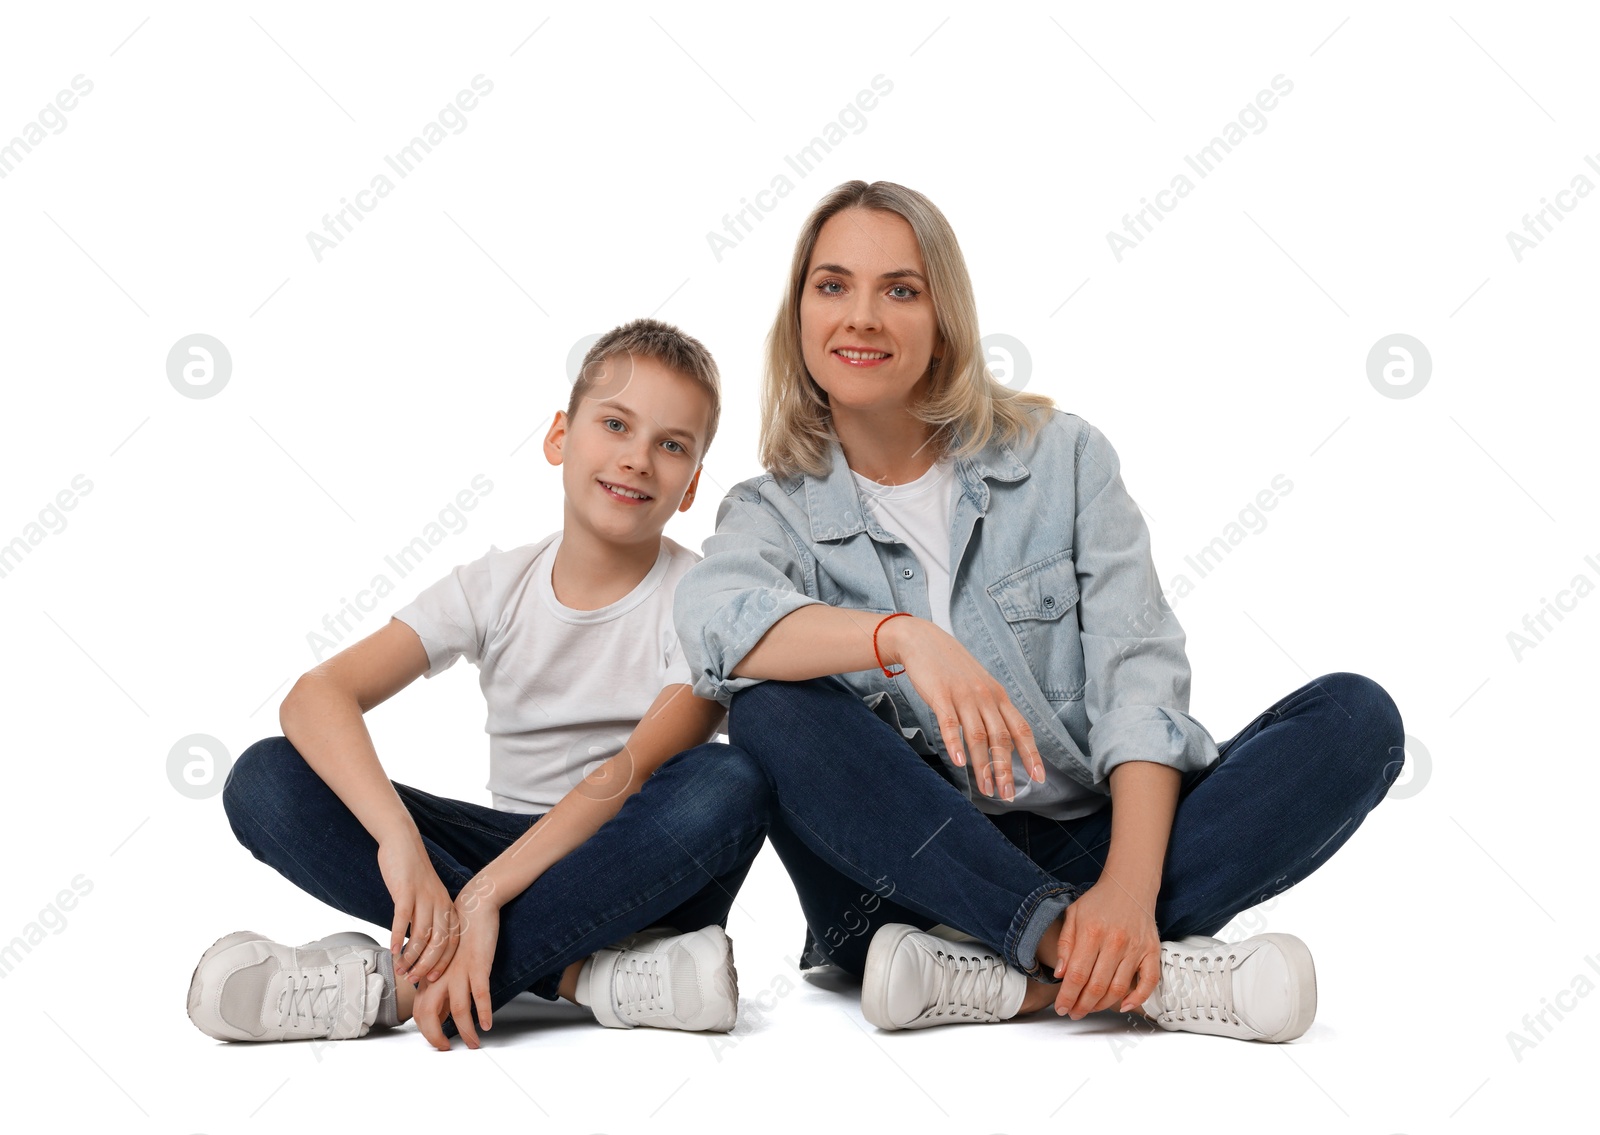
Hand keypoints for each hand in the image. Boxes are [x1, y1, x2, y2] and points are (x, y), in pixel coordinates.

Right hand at [376, 838, 459, 984]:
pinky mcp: (406, 890)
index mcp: (447, 906)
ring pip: (421, 934)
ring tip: (399, 968)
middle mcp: (439, 903)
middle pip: (439, 943)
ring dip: (410, 956)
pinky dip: (397, 936)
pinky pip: (403, 918)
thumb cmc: (412, 874)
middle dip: (426, 965)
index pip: (451, 942)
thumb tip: (420, 947)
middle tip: (412, 979)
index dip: (442, 963)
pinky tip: (391, 950)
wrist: (403, 842)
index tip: (432, 980)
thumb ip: (427, 919)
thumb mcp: (427, 898)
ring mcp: (423, 897)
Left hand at [412, 883, 500, 1050]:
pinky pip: (480, 996)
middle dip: (438, 1038)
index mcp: (429, 976)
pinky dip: (484, 1013)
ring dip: (466, 1032)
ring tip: (475, 1044)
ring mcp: (458, 972)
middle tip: (449, 1048)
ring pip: (458, 1011)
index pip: (420, 1012)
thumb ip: (442, 987)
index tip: (440, 1042)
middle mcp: (439, 976)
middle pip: (429, 1016)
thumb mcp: (445, 963)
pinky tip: (488, 1025)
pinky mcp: (477, 966)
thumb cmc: (460, 936)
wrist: (473, 907)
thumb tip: (445, 1014)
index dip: (427, 1031)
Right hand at [878, 615, 1045, 800]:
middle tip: (1007, 795)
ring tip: (986, 789)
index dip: (1031, 754)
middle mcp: (985, 697)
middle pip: (1000, 738)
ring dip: (983, 766)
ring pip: (978, 736)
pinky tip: (959, 763)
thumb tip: (1004, 742)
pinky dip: (955, 744)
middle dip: (1005, 769)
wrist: (923, 640)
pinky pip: (949, 724)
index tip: (1038, 778)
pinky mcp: (940, 695)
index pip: (1021, 728)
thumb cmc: (952, 668)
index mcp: (998, 696)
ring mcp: (963, 696)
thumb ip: (991, 710)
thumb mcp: (979, 686)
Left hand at [1051, 879, 1161, 1018]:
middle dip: (1082, 1005)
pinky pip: (1149, 982)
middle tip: (1074, 1013)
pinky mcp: (1152, 952)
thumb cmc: (1099, 902)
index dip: (1067, 996)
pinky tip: (1123, 1006)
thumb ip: (1065, 944)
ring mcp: (1136, 948)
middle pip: (1097, 986)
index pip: (1077, 974)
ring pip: (1119, 989)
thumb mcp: (1073, 914)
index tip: (1061, 1007)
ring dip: (1103, 1006)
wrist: (1130, 886)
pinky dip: (1137, 998)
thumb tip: (1060, 973)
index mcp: (1092, 932)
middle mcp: (1115, 942)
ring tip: (1090, 1010)